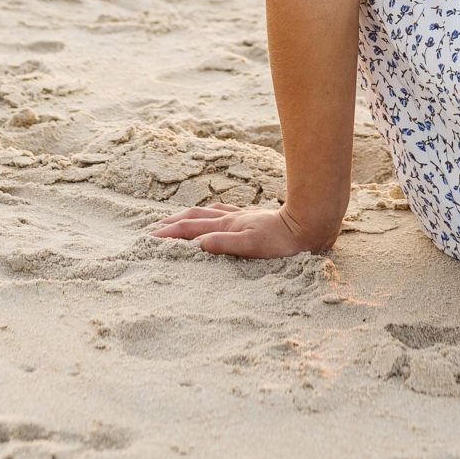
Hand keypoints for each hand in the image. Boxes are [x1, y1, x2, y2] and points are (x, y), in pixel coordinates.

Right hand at [147, 202, 331, 257]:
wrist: (309, 224)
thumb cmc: (283, 241)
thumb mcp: (252, 246)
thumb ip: (224, 243)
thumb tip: (196, 243)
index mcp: (227, 226)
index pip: (191, 230)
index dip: (170, 233)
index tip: (150, 237)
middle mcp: (230, 218)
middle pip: (194, 218)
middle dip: (172, 223)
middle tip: (153, 228)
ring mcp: (240, 216)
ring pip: (206, 213)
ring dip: (186, 217)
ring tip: (172, 219)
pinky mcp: (251, 217)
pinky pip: (221, 212)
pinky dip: (207, 213)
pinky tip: (210, 214)